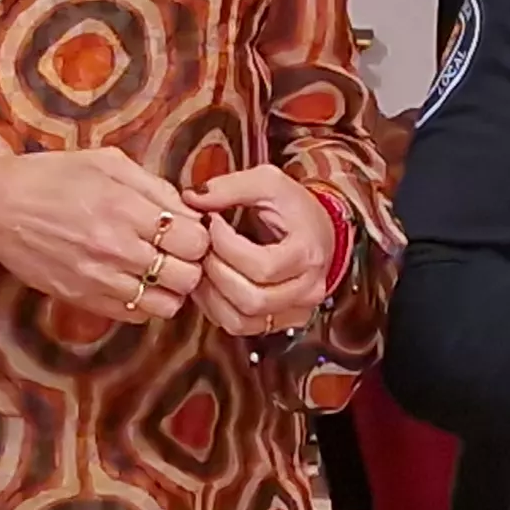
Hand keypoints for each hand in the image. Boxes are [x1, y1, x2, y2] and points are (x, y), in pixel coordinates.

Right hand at [0, 149, 201, 321]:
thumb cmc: (50, 176)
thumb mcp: (106, 162)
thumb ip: (152, 185)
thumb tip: (189, 207)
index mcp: (126, 207)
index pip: (195, 239)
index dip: (200, 234)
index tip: (189, 228)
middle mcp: (117, 248)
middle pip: (188, 276)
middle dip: (191, 263)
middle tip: (178, 251)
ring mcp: (100, 279)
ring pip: (167, 304)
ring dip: (170, 288)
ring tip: (158, 269)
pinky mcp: (84, 300)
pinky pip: (136, 316)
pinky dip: (144, 303)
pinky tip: (134, 281)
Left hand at [184, 165, 333, 336]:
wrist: (318, 231)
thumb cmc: (293, 206)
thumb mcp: (267, 182)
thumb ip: (229, 187)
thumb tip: (191, 197)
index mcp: (308, 254)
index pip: (262, 266)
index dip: (226, 247)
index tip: (212, 222)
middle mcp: (308, 289)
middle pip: (251, 298)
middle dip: (216, 271)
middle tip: (203, 246)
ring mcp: (296, 311)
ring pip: (241, 320)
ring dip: (211, 294)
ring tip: (203, 264)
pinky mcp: (280, 322)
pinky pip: (239, 327)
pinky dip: (215, 308)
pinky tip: (209, 283)